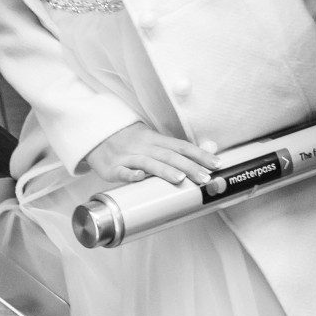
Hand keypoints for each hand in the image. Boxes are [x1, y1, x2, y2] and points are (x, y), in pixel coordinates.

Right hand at [80, 124, 214, 188]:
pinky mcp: (113, 167)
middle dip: (189, 167)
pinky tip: (139, 178)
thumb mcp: (154, 141)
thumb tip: (208, 150)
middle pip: (170, 156)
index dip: (200, 155)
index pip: (182, 146)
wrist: (98, 136)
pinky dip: (130, 174)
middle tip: (205, 178)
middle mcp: (145, 147)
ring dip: (164, 170)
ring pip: (149, 162)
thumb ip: (178, 149)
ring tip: (180, 179)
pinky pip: (122, 170)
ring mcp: (129, 156)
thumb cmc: (132, 142)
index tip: (217, 164)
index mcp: (157, 140)